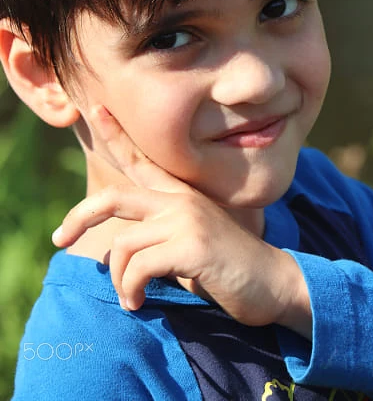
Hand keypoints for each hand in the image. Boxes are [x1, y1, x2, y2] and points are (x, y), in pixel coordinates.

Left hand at [52, 105, 311, 336]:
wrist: (273, 283)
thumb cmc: (228, 266)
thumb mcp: (189, 241)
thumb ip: (159, 234)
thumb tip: (118, 250)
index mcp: (180, 194)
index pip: (141, 159)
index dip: (115, 133)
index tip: (93, 109)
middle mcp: (180, 199)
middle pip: (114, 197)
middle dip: (80, 215)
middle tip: (59, 238)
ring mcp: (186, 219)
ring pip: (123, 245)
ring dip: (117, 279)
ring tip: (129, 298)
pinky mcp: (191, 244)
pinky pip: (138, 267)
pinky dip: (131, 289)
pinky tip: (138, 302)